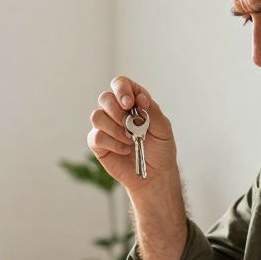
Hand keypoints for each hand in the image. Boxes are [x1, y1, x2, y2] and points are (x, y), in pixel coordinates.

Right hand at [87, 76, 178, 193]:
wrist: (155, 175)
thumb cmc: (160, 149)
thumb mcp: (164, 129)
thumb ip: (152, 111)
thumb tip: (139, 99)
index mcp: (133, 101)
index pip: (120, 84)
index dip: (122, 90)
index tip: (129, 104)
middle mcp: (116, 111)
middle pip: (104, 98)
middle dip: (117, 112)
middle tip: (131, 126)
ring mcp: (105, 126)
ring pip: (96, 116)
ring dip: (115, 129)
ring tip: (131, 140)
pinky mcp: (98, 143)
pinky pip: (96, 136)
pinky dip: (113, 144)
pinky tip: (125, 149)